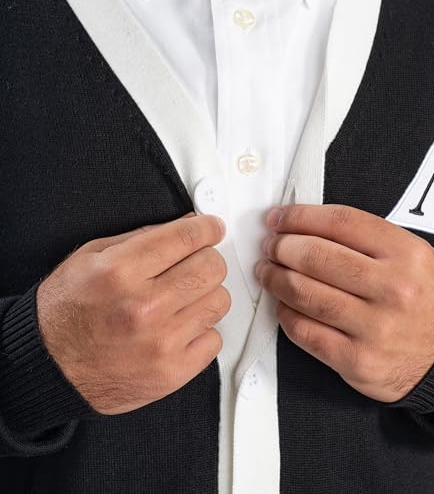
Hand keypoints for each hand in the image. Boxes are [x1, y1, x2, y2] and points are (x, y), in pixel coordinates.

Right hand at [36, 213, 229, 414]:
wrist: (49, 368)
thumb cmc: (65, 313)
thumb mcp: (91, 257)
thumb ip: (142, 237)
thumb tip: (186, 226)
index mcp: (120, 272)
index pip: (186, 237)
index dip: (207, 227)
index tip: (212, 228)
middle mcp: (144, 308)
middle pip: (212, 267)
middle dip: (208, 259)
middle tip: (197, 263)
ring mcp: (161, 343)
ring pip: (220, 301)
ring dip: (205, 295)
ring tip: (182, 300)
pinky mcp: (172, 372)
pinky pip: (215, 339)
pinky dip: (202, 331)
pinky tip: (179, 328)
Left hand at [255, 204, 433, 402]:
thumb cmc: (420, 299)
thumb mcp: (410, 256)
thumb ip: (363, 238)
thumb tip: (300, 227)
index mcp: (407, 254)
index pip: (340, 222)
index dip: (300, 216)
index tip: (278, 218)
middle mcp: (393, 290)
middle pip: (315, 256)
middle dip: (281, 247)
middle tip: (270, 246)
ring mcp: (375, 329)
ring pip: (304, 293)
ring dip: (274, 278)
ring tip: (266, 270)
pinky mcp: (357, 360)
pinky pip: (303, 331)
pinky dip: (284, 313)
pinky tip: (282, 303)